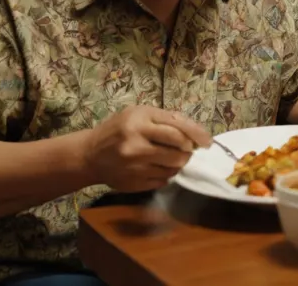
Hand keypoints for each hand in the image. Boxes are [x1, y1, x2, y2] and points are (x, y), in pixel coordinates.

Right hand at [83, 106, 211, 192]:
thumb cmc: (117, 130)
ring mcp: (135, 166)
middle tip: (187, 149)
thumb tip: (195, 134)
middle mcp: (137, 143)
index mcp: (139, 121)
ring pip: (174, 167)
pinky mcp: (134, 183)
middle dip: (188, 150)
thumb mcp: (137, 114)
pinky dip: (166, 173)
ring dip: (179, 162)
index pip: (178, 129)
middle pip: (180, 150)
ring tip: (171, 156)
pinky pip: (163, 180)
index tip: (207, 142)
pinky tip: (157, 166)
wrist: (89, 155)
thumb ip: (165, 120)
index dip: (197, 135)